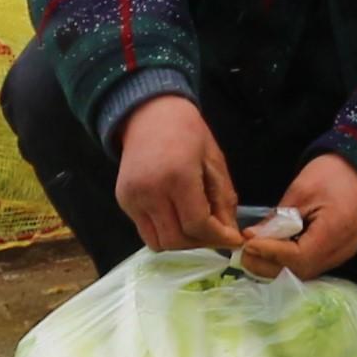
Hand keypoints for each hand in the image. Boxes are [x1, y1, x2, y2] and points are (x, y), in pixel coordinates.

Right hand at [113, 94, 238, 251]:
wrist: (150, 114)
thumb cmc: (188, 132)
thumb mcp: (214, 161)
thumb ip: (224, 199)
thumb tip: (230, 233)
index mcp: (178, 176)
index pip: (197, 224)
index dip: (218, 237)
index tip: (234, 239)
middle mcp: (151, 191)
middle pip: (177, 239)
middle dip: (201, 242)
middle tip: (216, 233)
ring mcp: (132, 198)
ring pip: (158, 242)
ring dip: (181, 242)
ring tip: (196, 227)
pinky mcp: (123, 201)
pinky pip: (146, 231)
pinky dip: (165, 231)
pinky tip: (177, 216)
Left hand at [233, 154, 356, 282]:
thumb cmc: (331, 174)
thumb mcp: (301, 190)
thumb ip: (277, 218)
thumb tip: (251, 238)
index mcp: (334, 232)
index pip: (298, 256)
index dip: (271, 253)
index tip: (248, 244)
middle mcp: (340, 251)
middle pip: (300, 271)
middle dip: (269, 265)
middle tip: (244, 254)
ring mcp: (341, 255)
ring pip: (304, 272)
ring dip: (277, 266)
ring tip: (254, 254)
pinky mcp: (337, 253)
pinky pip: (310, 265)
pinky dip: (289, 262)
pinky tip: (272, 252)